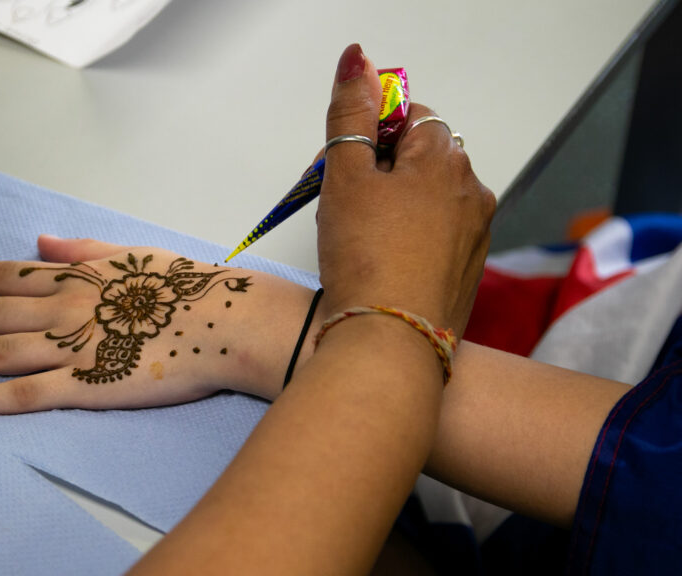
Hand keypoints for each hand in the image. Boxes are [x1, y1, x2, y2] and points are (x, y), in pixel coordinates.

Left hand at [0, 235, 319, 413]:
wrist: (224, 322)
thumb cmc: (185, 287)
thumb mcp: (132, 254)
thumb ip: (82, 249)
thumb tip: (40, 239)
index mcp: (73, 275)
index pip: (2, 272)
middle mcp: (60, 308)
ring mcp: (69, 348)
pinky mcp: (84, 386)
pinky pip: (24, 393)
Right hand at [317, 45, 494, 335]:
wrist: (390, 342)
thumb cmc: (366, 256)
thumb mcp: (346, 176)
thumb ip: (350, 114)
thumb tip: (357, 61)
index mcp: (446, 159)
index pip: (409, 116)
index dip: (370, 134)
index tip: (344, 167)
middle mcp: (472, 191)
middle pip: (419, 159)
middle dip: (379, 172)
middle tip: (341, 205)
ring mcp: (475, 235)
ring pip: (426, 201)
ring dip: (393, 207)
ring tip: (357, 239)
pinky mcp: (466, 273)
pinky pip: (434, 238)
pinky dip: (408, 240)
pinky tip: (380, 264)